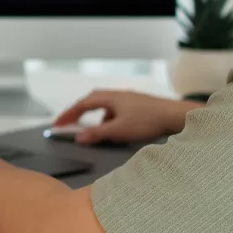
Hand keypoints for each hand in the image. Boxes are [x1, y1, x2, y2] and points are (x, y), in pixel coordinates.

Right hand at [53, 90, 198, 144]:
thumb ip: (97, 134)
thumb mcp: (119, 131)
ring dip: (96, 117)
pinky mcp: (138, 104)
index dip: (68, 115)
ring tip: (97, 132)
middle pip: (91, 101)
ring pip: (105, 105)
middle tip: (70, 124)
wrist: (176, 116)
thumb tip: (77, 138)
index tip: (57, 125)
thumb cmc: (146, 121)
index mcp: (108, 97)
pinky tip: (117, 130)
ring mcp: (128, 98)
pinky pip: (116, 109)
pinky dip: (110, 118)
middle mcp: (116, 94)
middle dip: (79, 113)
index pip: (82, 104)